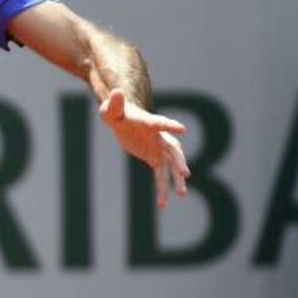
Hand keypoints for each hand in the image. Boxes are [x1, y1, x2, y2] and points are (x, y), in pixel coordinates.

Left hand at [100, 88, 189, 209]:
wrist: (124, 122)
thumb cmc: (118, 113)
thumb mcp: (112, 110)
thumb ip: (115, 104)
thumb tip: (116, 92)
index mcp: (150, 123)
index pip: (160, 123)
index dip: (170, 126)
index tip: (182, 129)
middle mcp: (159, 137)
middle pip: (172, 149)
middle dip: (179, 161)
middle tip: (185, 173)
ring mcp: (159, 149)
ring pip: (171, 166)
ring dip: (176, 179)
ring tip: (181, 194)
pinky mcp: (155, 159)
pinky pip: (160, 177)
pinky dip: (162, 190)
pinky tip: (162, 205)